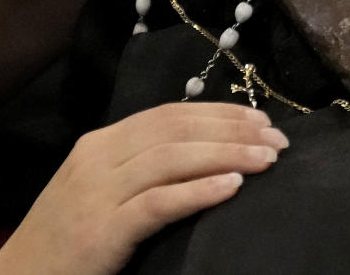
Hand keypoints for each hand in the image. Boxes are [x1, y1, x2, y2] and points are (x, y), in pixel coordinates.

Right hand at [0, 103, 287, 274]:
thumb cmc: (71, 237)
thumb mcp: (105, 189)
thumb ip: (145, 166)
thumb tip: (213, 149)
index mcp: (101, 143)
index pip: (171, 114)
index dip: (222, 113)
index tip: (263, 120)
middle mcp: (98, 159)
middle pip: (177, 130)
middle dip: (234, 130)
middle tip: (278, 140)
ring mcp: (97, 194)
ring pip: (172, 159)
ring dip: (228, 155)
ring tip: (267, 161)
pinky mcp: (100, 232)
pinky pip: (157, 203)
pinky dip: (198, 191)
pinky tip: (233, 187)